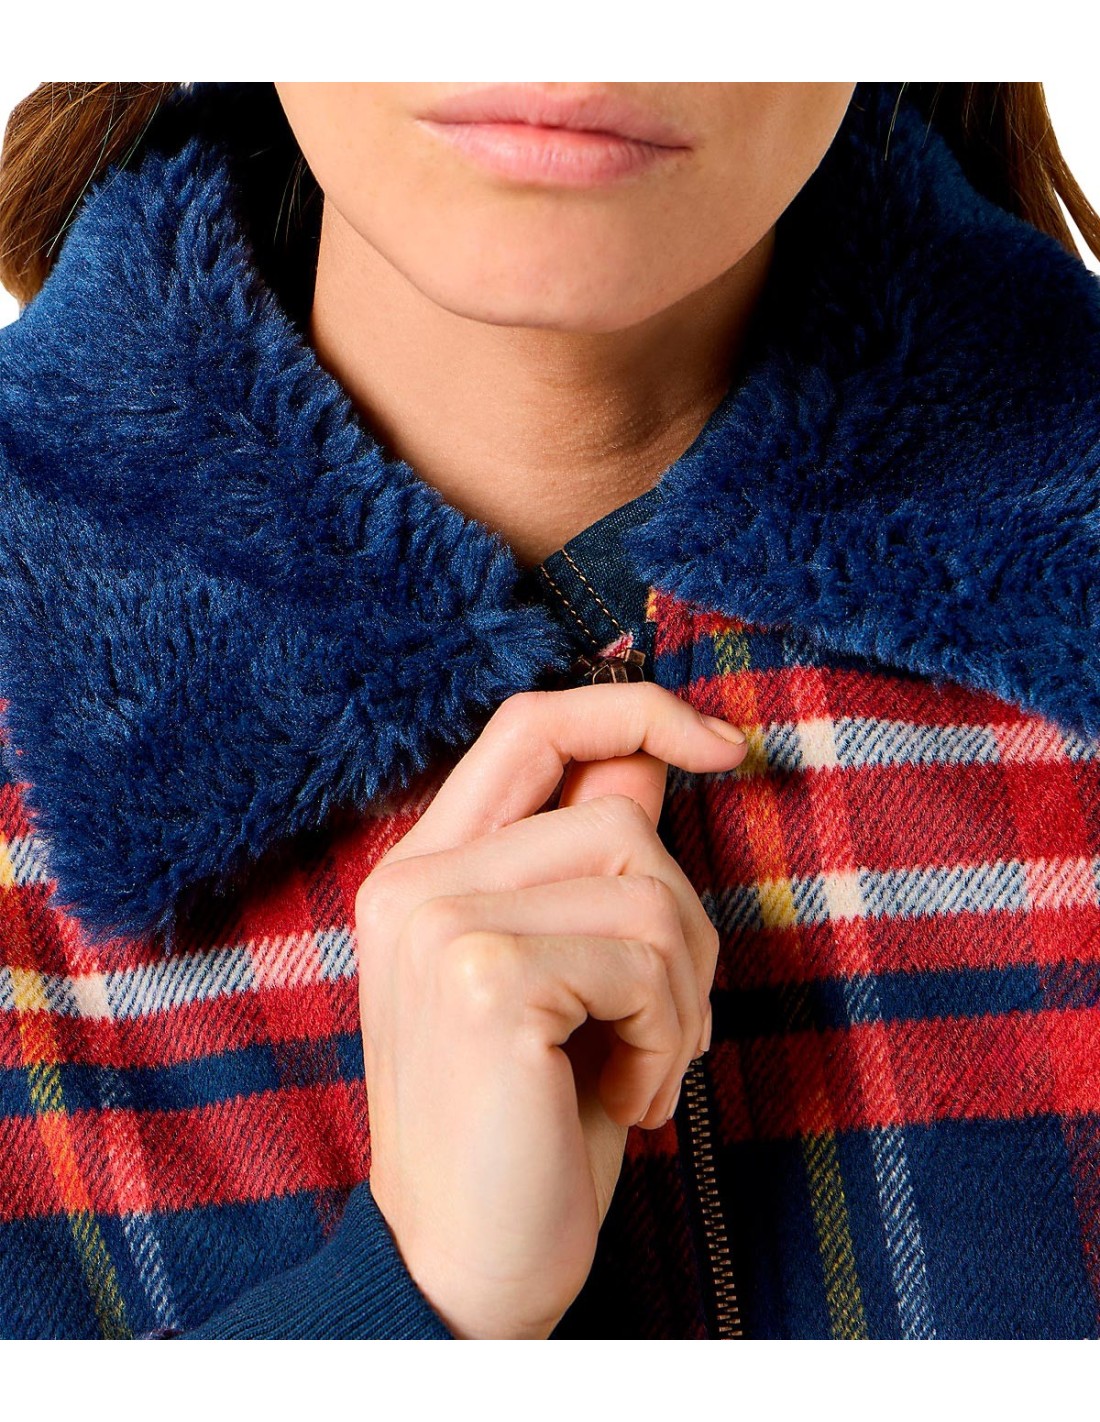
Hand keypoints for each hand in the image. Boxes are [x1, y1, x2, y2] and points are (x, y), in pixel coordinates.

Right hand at [355, 683, 746, 1337]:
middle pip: (619, 817)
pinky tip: (628, 1100)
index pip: (532, 725)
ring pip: (646, 884)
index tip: (725, 745)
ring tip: (644, 1068)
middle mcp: (416, 883)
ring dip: (682, 990)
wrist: (462, 1275)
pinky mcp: (482, 979)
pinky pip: (645, 958)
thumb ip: (589, 862)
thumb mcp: (566, 978)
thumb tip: (657, 756)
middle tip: (669, 1024)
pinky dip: (668, 1038)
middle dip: (687, 921)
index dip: (634, 710)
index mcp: (426, 872)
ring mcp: (439, 924)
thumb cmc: (527, 1127)